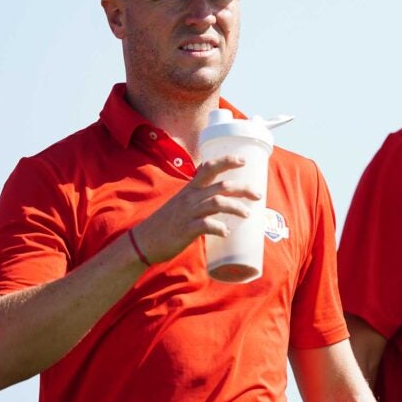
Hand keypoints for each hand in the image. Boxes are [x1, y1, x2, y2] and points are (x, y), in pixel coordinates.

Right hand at [130, 156, 262, 264]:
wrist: (144, 241)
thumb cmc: (166, 223)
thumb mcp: (181, 204)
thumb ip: (199, 199)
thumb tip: (222, 200)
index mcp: (190, 189)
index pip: (209, 167)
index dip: (227, 161)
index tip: (243, 160)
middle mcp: (190, 197)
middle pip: (221, 186)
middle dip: (243, 188)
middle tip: (258, 195)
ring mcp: (188, 213)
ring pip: (217, 203)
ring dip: (236, 207)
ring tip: (247, 214)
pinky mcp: (186, 230)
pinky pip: (207, 225)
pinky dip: (220, 228)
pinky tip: (226, 232)